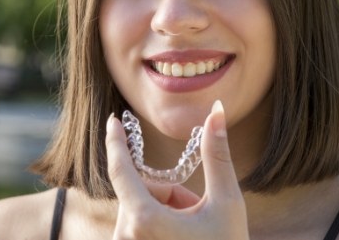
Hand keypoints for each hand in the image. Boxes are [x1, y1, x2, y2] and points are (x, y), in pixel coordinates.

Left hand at [105, 100, 248, 239]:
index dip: (116, 141)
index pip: (121, 169)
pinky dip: (159, 223)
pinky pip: (139, 226)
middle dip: (171, 192)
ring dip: (167, 209)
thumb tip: (216, 111)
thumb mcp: (226, 205)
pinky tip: (180, 239)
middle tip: (197, 211)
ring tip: (192, 230)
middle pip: (143, 190)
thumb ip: (217, 155)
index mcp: (145, 221)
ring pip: (142, 208)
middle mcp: (126, 236)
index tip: (112, 121)